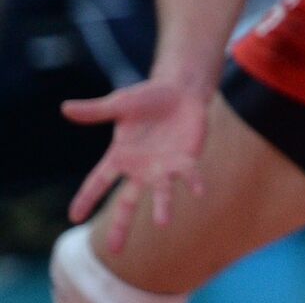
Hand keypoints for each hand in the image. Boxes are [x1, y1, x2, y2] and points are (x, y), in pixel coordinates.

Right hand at [62, 80, 207, 252]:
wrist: (182, 92)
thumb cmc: (150, 98)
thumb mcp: (122, 103)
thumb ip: (96, 111)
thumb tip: (64, 108)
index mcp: (120, 157)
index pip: (98, 182)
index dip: (86, 198)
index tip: (74, 218)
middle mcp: (140, 169)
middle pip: (127, 202)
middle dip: (122, 226)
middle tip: (114, 252)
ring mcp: (163, 167)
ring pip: (161, 193)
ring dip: (162, 206)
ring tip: (162, 223)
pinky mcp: (185, 160)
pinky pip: (189, 175)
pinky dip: (194, 183)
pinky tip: (200, 193)